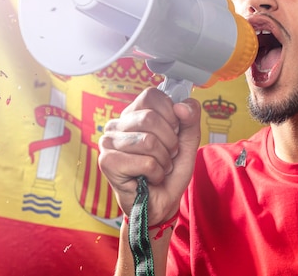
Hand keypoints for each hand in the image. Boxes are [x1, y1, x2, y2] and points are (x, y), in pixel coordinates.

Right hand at [98, 87, 200, 224]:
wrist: (161, 202)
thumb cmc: (170, 171)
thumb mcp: (187, 141)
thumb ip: (190, 118)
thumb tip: (181, 105)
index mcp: (134, 113)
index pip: (151, 95)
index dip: (170, 114)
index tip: (174, 131)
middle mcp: (117, 124)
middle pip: (150, 117)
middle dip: (170, 141)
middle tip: (168, 154)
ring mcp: (108, 142)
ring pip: (148, 141)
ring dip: (163, 159)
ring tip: (159, 166)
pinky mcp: (107, 162)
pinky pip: (145, 162)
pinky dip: (156, 172)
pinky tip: (150, 178)